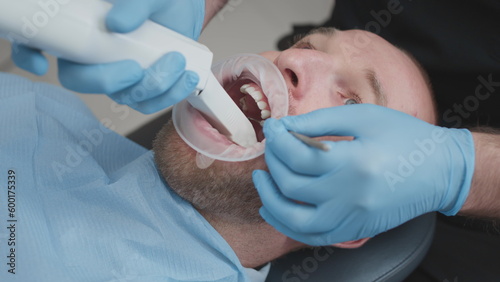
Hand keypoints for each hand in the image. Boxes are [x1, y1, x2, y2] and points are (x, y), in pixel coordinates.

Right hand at [10, 0, 204, 113]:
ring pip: (121, 95)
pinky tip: (186, 77)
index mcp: (80, 29)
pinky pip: (149, 102)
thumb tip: (117, 23)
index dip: (29, 54)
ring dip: (151, 86)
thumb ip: (133, 2)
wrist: (184, 5)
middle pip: (80, 80)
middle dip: (107, 81)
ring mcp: (119, 71)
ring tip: (176, 61)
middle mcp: (93, 54)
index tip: (41, 61)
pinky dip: (170, 94)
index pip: (37, 42)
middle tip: (134, 67)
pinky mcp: (143, 84)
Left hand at [253, 104, 474, 244]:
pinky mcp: (354, 230)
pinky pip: (312, 236)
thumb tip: (283, 127)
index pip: (297, 155)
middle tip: (271, 147)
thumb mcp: (363, 117)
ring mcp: (352, 218)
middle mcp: (350, 196)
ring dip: (270, 200)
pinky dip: (287, 225)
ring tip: (262, 180)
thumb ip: (319, 122)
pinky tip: (274, 209)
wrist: (440, 170)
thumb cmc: (404, 137)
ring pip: (294, 220)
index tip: (273, 128)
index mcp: (353, 162)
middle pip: (291, 185)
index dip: (277, 140)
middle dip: (272, 163)